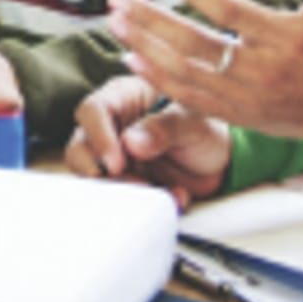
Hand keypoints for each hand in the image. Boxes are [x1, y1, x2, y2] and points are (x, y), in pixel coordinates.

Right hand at [92, 92, 230, 207]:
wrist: (221, 158)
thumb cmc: (204, 124)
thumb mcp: (192, 120)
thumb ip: (164, 127)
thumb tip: (131, 141)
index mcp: (122, 98)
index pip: (93, 111)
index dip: (99, 137)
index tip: (116, 162)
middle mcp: (111, 127)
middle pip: (81, 148)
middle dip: (100, 172)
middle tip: (130, 182)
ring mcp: (115, 157)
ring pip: (95, 178)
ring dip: (123, 190)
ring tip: (156, 190)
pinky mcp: (125, 182)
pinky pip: (120, 197)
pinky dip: (146, 203)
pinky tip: (175, 196)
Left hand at [109, 0, 302, 140]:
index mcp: (285, 37)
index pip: (226, 10)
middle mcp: (262, 71)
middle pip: (194, 44)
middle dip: (150, 20)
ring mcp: (248, 98)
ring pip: (185, 74)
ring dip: (145, 48)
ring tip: (115, 23)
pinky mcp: (240, 116)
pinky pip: (191, 100)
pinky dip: (159, 81)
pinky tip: (133, 60)